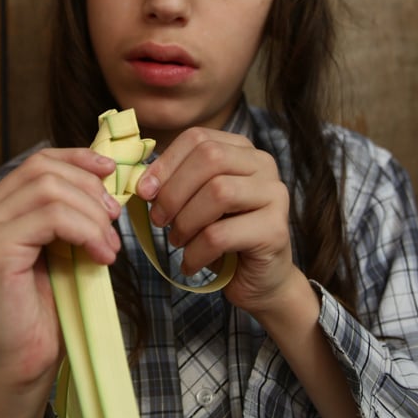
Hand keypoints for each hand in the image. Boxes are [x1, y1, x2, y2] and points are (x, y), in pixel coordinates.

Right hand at [0, 148, 120, 391]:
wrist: (24, 363)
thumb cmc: (45, 310)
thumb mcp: (62, 246)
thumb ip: (69, 211)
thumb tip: (106, 175)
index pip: (37, 162)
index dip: (78, 160)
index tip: (112, 173)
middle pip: (44, 170)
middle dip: (90, 191)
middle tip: (114, 224)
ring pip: (50, 189)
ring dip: (92, 215)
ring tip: (109, 247)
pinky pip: (52, 217)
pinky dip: (86, 231)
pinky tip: (101, 256)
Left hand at [136, 127, 294, 316]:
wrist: (258, 279)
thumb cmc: (222, 238)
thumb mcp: (195, 203)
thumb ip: (174, 184)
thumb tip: (142, 181)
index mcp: (243, 151)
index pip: (198, 138)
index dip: (166, 163)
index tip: (144, 192)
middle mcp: (264, 165)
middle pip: (210, 157)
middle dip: (174, 191)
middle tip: (159, 220)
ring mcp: (275, 195)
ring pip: (218, 192)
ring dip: (185, 222)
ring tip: (176, 242)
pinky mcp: (276, 230)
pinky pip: (221, 234)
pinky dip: (195, 252)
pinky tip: (189, 264)